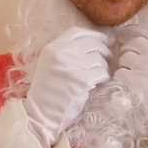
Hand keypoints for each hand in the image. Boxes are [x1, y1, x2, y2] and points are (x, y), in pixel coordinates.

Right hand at [23, 27, 111, 147]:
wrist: (40, 115)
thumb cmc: (47, 93)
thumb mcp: (50, 65)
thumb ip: (65, 53)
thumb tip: (92, 44)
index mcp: (51, 48)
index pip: (76, 32)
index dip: (93, 34)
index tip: (102, 39)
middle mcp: (61, 53)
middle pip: (91, 43)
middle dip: (103, 50)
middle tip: (107, 57)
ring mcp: (71, 66)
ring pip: (99, 58)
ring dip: (103, 66)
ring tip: (99, 74)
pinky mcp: (82, 80)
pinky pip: (101, 73)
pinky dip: (103, 78)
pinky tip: (99, 83)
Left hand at [114, 27, 147, 134]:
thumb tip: (139, 42)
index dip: (135, 31)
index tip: (126, 34)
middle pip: (134, 42)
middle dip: (127, 50)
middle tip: (126, 60)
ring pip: (124, 57)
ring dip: (123, 65)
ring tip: (131, 75)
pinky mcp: (138, 82)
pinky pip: (120, 73)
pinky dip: (121, 78)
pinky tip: (128, 85)